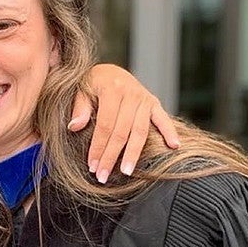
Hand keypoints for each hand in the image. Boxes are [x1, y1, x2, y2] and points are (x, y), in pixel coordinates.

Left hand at [69, 64, 179, 183]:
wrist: (109, 70)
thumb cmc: (91, 83)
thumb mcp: (80, 89)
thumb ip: (79, 107)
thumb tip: (74, 127)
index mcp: (111, 88)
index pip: (105, 124)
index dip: (98, 146)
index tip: (92, 166)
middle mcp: (131, 93)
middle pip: (122, 131)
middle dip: (111, 156)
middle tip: (103, 176)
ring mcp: (144, 98)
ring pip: (140, 131)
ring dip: (133, 153)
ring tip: (126, 172)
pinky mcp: (154, 103)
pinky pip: (164, 119)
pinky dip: (170, 131)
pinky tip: (173, 147)